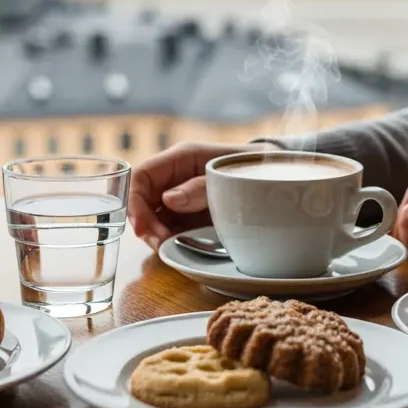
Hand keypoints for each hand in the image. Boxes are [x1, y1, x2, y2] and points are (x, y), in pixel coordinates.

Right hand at [128, 141, 280, 249]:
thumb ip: (198, 188)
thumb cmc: (249, 167)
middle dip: (145, 224)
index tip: (142, 227)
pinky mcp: (188, 216)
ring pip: (153, 217)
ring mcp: (180, 199)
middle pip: (143, 200)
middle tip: (159, 243)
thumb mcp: (226, 176)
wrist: (272, 177)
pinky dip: (169, 240)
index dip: (134, 201)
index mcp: (179, 159)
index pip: (141, 175)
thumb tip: (168, 200)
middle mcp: (174, 179)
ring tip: (169, 247)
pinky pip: (170, 228)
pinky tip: (178, 247)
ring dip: (155, 235)